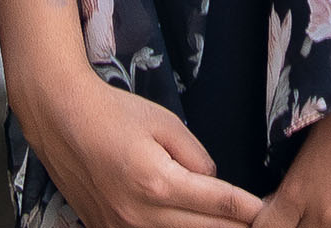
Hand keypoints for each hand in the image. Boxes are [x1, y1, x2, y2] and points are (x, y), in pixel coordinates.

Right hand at [13, 60, 262, 227]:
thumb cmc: (115, 114)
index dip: (247, 209)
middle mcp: (141, 216)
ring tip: (230, 226)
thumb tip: (212, 182)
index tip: (268, 212)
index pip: (217, 202)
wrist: (63, 121)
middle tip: (261, 223)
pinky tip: (192, 225)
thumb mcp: (164, 123)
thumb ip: (195, 156)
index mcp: (159, 183)